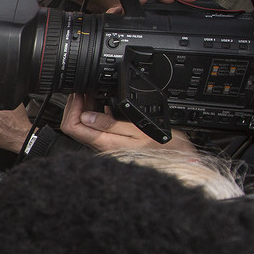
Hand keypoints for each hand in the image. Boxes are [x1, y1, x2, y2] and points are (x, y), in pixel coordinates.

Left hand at [59, 93, 196, 153]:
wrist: (181, 163)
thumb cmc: (165, 149)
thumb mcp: (139, 130)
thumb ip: (111, 124)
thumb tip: (87, 116)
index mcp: (104, 142)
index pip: (72, 127)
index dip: (72, 107)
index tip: (80, 93)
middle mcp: (102, 147)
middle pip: (75, 126)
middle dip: (77, 105)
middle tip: (86, 89)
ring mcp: (107, 147)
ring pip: (86, 127)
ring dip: (87, 109)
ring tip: (96, 94)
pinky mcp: (114, 145)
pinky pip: (99, 130)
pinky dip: (99, 116)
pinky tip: (108, 107)